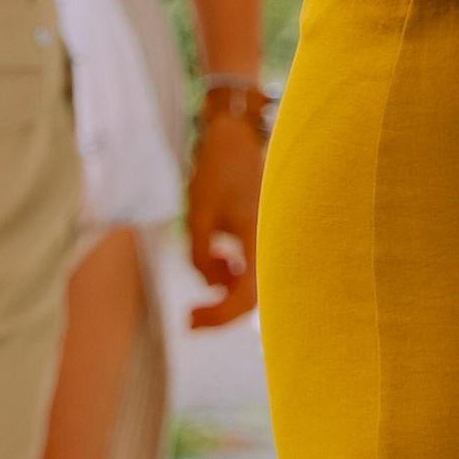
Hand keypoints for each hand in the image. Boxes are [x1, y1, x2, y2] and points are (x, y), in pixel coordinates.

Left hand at [185, 105, 266, 329]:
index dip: (219, 316)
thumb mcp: (197, 217)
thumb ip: (200, 256)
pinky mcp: (263, 234)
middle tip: (188, 317)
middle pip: (251, 298)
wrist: (235, 140)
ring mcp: (268, 238)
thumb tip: (209, 285)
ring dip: (224, 286)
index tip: (189, 318)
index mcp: (257, 237)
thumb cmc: (216, 173)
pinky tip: (218, 257)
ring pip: (251, 284)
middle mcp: (269, 242)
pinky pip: (251, 267)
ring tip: (207, 262)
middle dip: (219, 310)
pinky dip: (231, 272)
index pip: (246, 297)